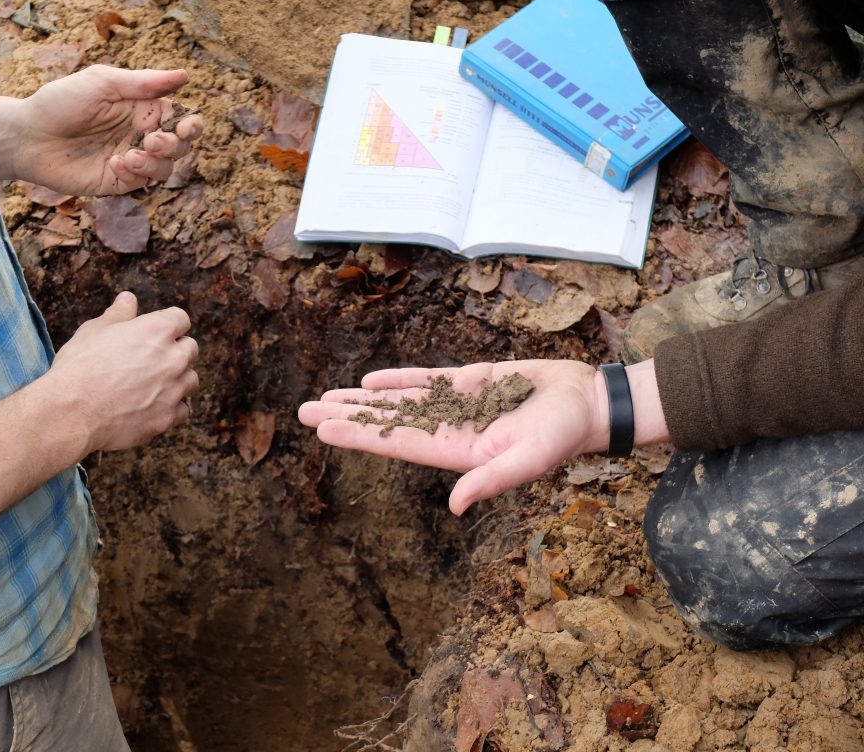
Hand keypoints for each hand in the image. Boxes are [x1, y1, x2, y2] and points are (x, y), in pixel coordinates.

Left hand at [9, 65, 202, 194]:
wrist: (28, 136)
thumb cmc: (60, 102)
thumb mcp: (102, 83)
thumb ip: (143, 83)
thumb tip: (184, 76)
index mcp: (142, 108)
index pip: (181, 118)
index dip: (192, 125)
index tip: (186, 127)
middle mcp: (140, 134)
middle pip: (180, 146)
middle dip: (174, 145)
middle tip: (152, 141)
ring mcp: (131, 159)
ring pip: (166, 169)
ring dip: (156, 163)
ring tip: (130, 155)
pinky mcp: (118, 181)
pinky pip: (142, 183)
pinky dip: (135, 174)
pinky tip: (115, 163)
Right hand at [44, 291, 198, 451]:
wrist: (72, 413)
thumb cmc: (80, 367)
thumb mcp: (94, 330)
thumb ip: (118, 314)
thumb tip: (129, 299)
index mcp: (158, 330)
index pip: (180, 319)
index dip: (167, 324)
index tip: (156, 332)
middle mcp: (173, 358)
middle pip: (190, 348)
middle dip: (175, 351)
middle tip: (151, 359)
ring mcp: (174, 389)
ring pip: (191, 380)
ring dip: (177, 379)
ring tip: (153, 384)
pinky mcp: (168, 417)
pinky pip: (183, 410)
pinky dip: (171, 408)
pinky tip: (151, 407)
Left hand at [299, 360, 667, 514]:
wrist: (586, 402)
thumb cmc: (562, 436)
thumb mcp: (529, 462)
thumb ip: (491, 481)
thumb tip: (455, 507)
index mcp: (457, 452)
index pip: (396, 443)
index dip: (359, 435)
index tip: (322, 428)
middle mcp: (448, 430)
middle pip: (386, 422)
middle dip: (345, 416)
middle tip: (302, 411)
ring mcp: (455, 406)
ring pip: (399, 401)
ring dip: (363, 398)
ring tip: (326, 395)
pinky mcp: (468, 383)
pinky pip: (425, 381)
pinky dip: (398, 380)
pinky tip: (370, 380)